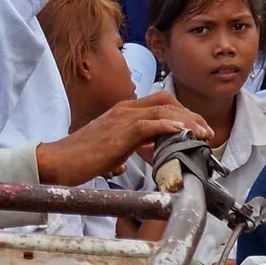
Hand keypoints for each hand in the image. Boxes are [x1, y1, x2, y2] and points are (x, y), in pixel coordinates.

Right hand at [36, 92, 212, 186]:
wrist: (58, 162)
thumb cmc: (82, 158)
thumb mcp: (110, 150)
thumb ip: (122, 150)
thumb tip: (126, 162)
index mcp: (125, 111)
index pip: (162, 102)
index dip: (184, 113)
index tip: (199, 129)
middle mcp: (125, 109)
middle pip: (167, 101)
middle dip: (192, 115)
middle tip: (207, 133)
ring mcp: (121, 118)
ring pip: (162, 110)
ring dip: (187, 121)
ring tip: (201, 135)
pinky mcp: (118, 132)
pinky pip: (147, 124)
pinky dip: (167, 126)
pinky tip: (180, 132)